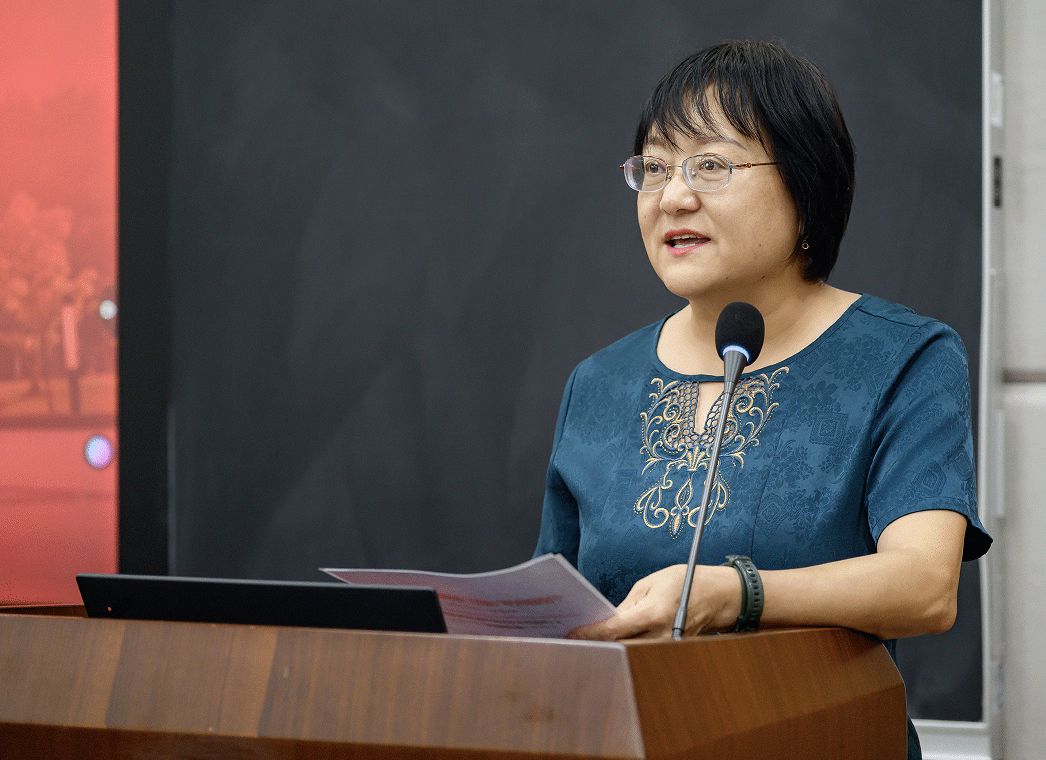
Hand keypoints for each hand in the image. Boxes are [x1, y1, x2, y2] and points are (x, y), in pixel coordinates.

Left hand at [566, 563, 741, 640]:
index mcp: (653, 614)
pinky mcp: (670, 651)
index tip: (571, 634)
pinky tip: (613, 640)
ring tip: (588, 638)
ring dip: (610, 645)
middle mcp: (660, 635)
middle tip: (572, 636)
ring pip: (630, 650)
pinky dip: (627, 645)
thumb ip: (627, 604)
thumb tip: (606, 620)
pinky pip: (643, 650)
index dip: (589, 633)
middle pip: (618, 644)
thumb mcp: (651, 583)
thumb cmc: (685, 582)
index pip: (613, 629)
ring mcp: (667, 647)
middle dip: (595, 641)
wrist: (719, 596)